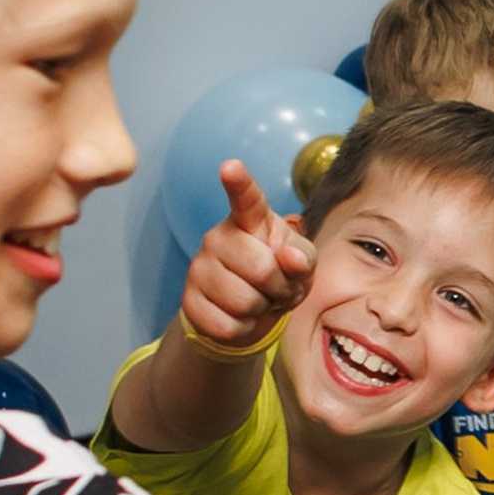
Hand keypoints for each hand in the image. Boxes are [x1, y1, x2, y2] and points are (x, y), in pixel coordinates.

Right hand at [181, 160, 311, 353]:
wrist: (249, 312)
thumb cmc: (279, 275)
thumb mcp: (302, 264)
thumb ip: (304, 257)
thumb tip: (291, 258)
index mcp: (250, 221)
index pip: (246, 199)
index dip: (239, 183)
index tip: (230, 166)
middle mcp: (218, 237)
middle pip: (261, 268)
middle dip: (280, 287)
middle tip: (277, 287)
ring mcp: (199, 268)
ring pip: (244, 301)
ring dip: (262, 308)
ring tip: (260, 300)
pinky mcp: (189, 300)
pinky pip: (228, 324)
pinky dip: (244, 328)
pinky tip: (241, 316)